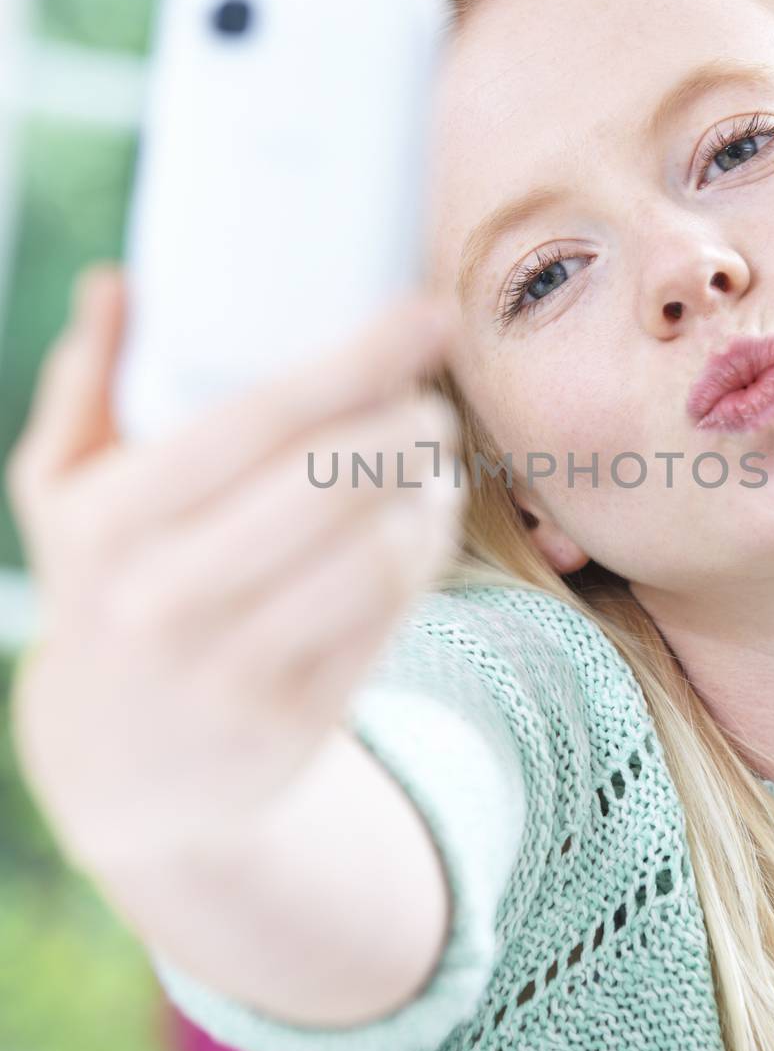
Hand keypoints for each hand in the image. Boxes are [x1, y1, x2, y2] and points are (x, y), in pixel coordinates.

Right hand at [5, 264, 466, 869]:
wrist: (117, 770)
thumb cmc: (99, 594)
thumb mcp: (62, 495)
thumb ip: (84, 385)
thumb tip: (117, 279)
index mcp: (108, 524)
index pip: (257, 422)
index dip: (358, 361)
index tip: (426, 314)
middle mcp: (165, 599)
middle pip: (332, 485)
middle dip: (408, 423)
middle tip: (430, 394)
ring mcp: (232, 669)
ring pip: (375, 556)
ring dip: (429, 493)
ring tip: (435, 457)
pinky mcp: (295, 719)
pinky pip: (387, 618)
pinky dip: (425, 555)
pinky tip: (428, 519)